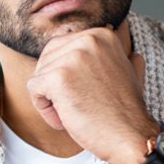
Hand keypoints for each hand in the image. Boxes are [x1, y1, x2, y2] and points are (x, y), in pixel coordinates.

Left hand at [26, 27, 156, 163]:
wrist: (129, 136)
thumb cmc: (125, 110)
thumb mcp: (125, 67)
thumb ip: (111, 50)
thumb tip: (111, 28)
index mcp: (101, 35)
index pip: (61, 46)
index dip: (66, 74)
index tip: (85, 91)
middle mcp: (87, 40)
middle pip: (46, 58)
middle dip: (54, 84)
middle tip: (77, 103)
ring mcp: (72, 57)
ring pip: (39, 75)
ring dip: (50, 98)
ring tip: (75, 111)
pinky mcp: (58, 78)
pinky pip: (33, 89)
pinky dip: (44, 108)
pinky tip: (65, 118)